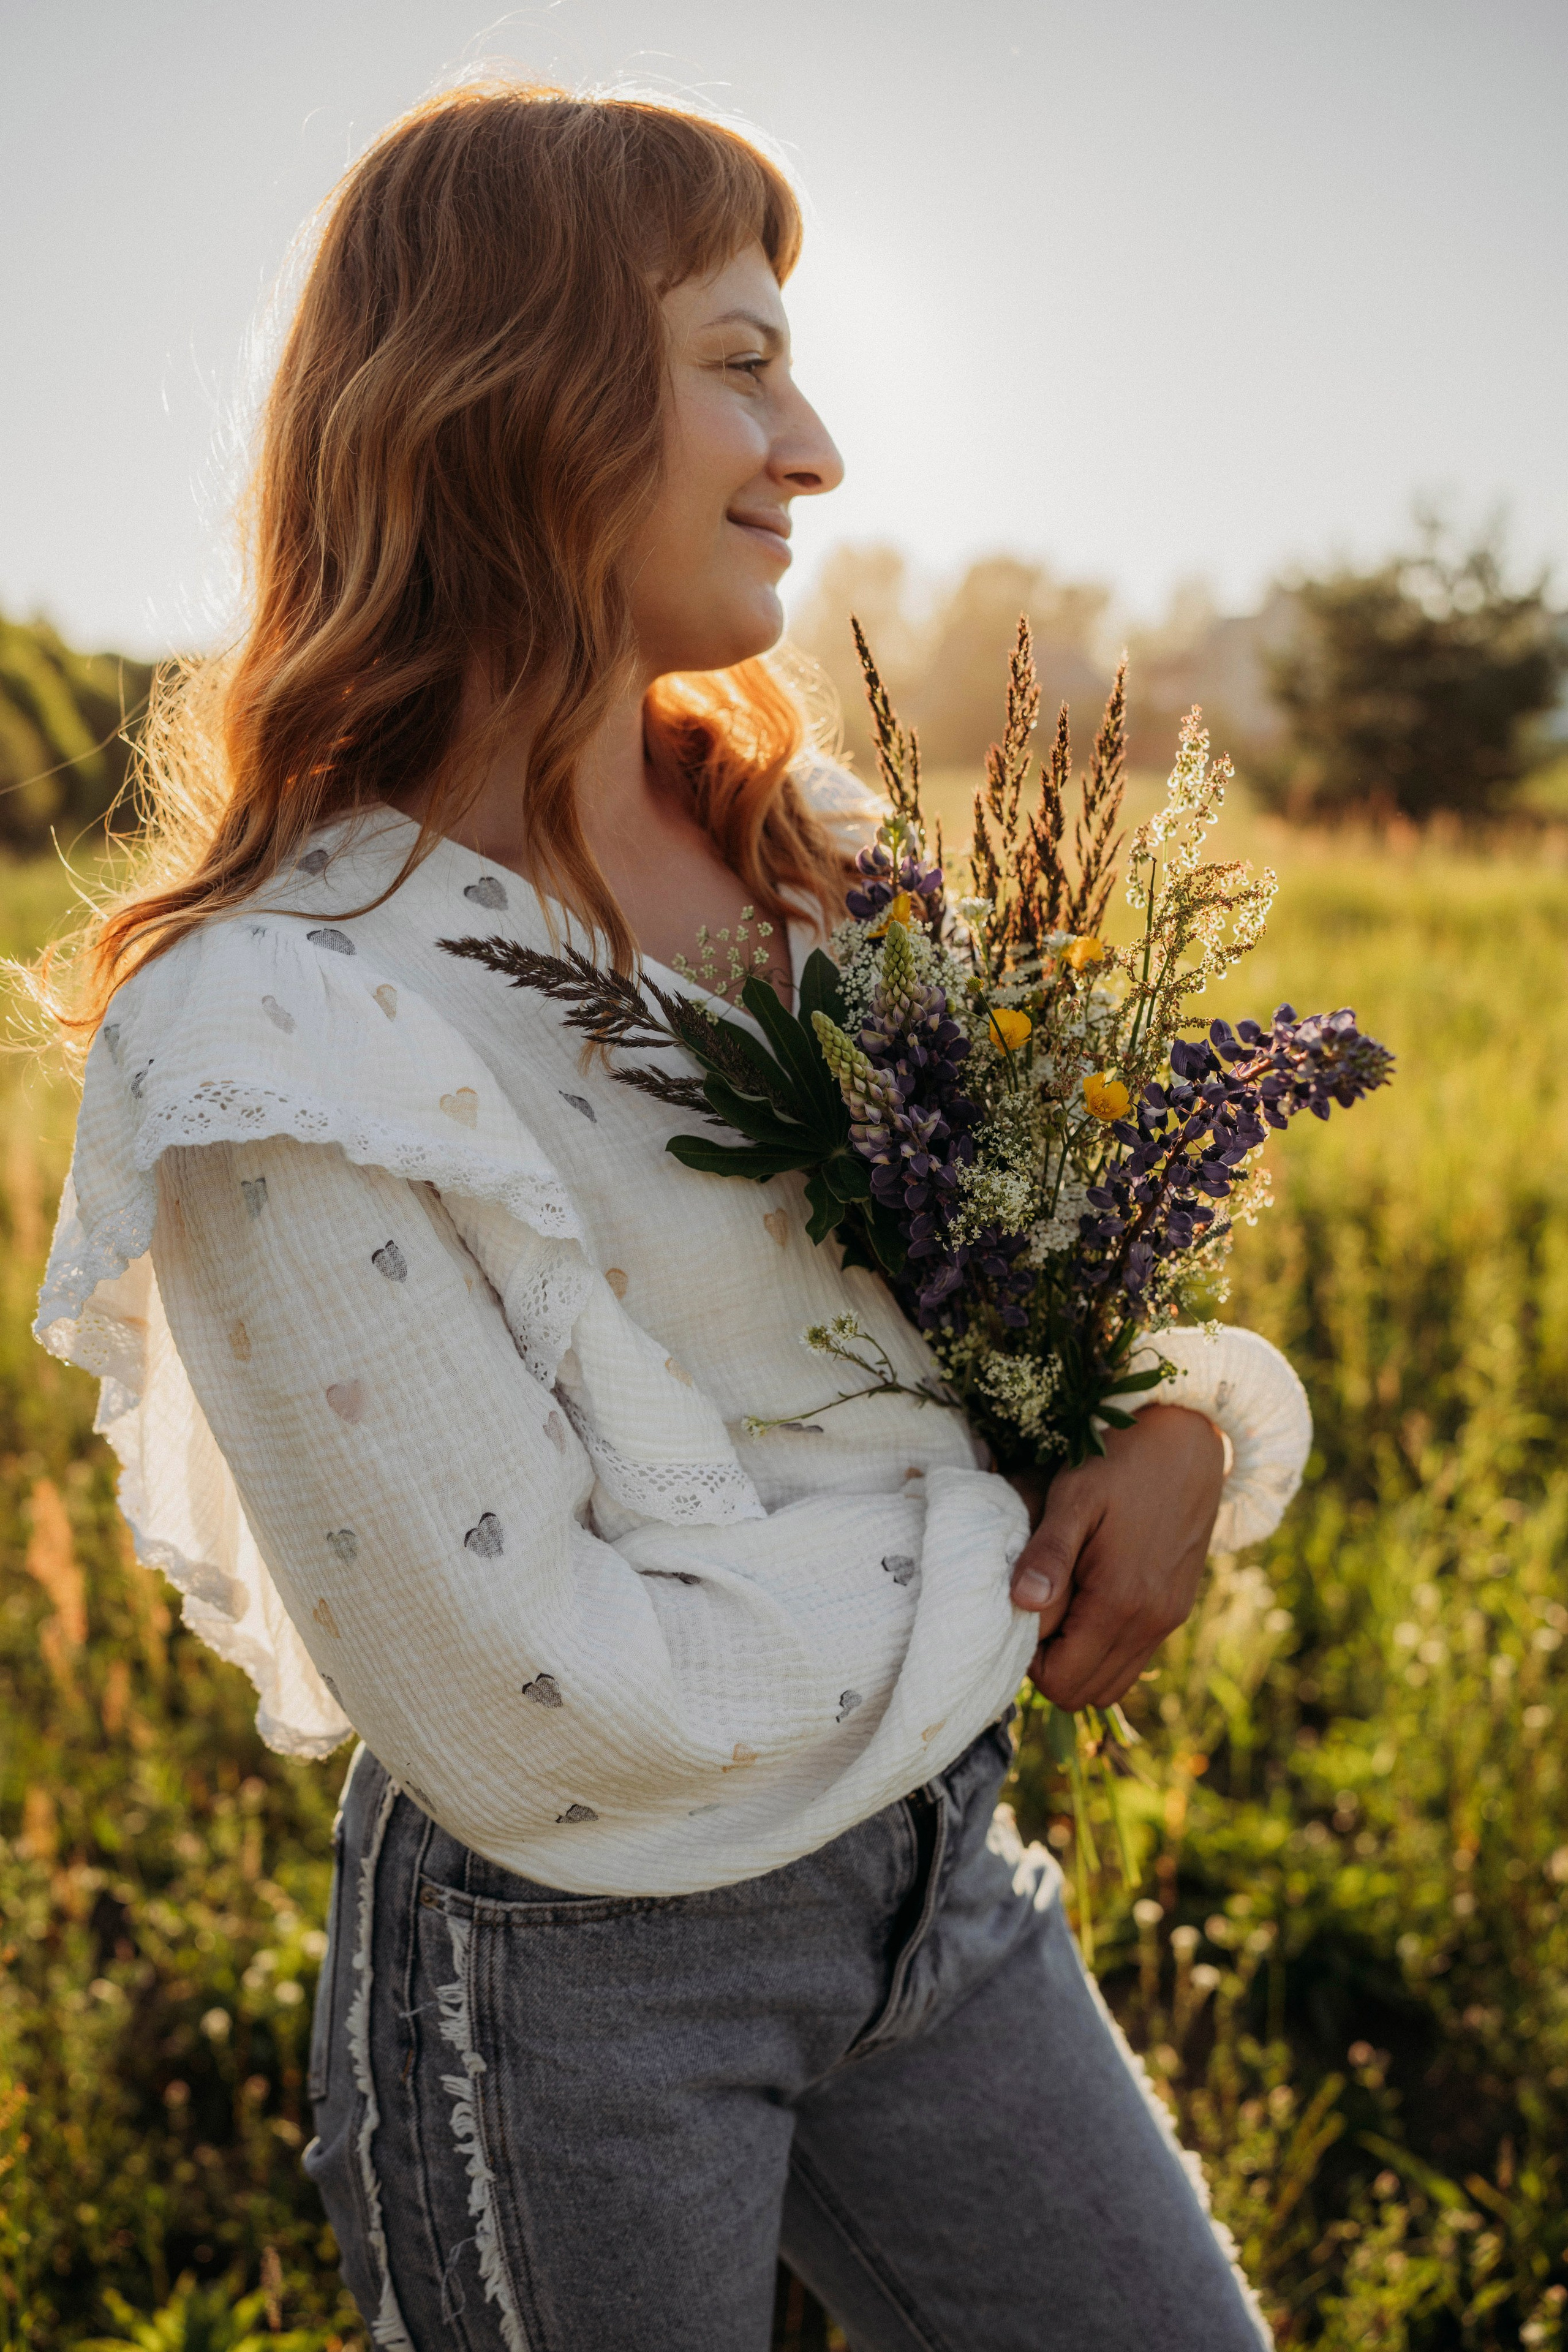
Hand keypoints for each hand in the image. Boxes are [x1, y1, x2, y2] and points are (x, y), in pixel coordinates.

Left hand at [1006, 1405, 1224, 1708]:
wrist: (1188, 1444)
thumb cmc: (1120, 1464)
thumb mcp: (1075, 1498)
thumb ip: (1049, 1554)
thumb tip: (1021, 1605)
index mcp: (1119, 1601)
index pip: (1060, 1679)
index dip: (1027, 1659)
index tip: (1016, 1614)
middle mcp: (1149, 1623)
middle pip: (1084, 1693)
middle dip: (1049, 1666)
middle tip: (1034, 1613)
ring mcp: (1167, 1621)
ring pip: (1111, 1684)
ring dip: (1077, 1662)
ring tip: (1059, 1609)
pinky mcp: (1175, 1611)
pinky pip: (1133, 1660)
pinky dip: (1104, 1651)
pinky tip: (1087, 1603)